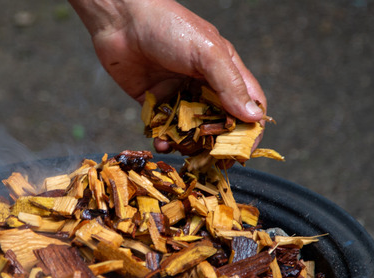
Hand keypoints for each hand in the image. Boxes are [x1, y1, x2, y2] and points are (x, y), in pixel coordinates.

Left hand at [70, 0, 265, 152]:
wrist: (121, 20)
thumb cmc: (169, 26)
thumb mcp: (207, 53)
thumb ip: (230, 85)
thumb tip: (253, 117)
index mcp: (224, 69)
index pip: (248, 104)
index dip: (250, 128)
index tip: (244, 150)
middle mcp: (203, 83)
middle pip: (219, 122)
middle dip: (217, 143)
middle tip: (211, 160)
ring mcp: (178, 93)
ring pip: (191, 130)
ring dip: (189, 145)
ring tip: (183, 152)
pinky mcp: (153, 101)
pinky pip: (163, 128)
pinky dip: (164, 139)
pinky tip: (161, 144)